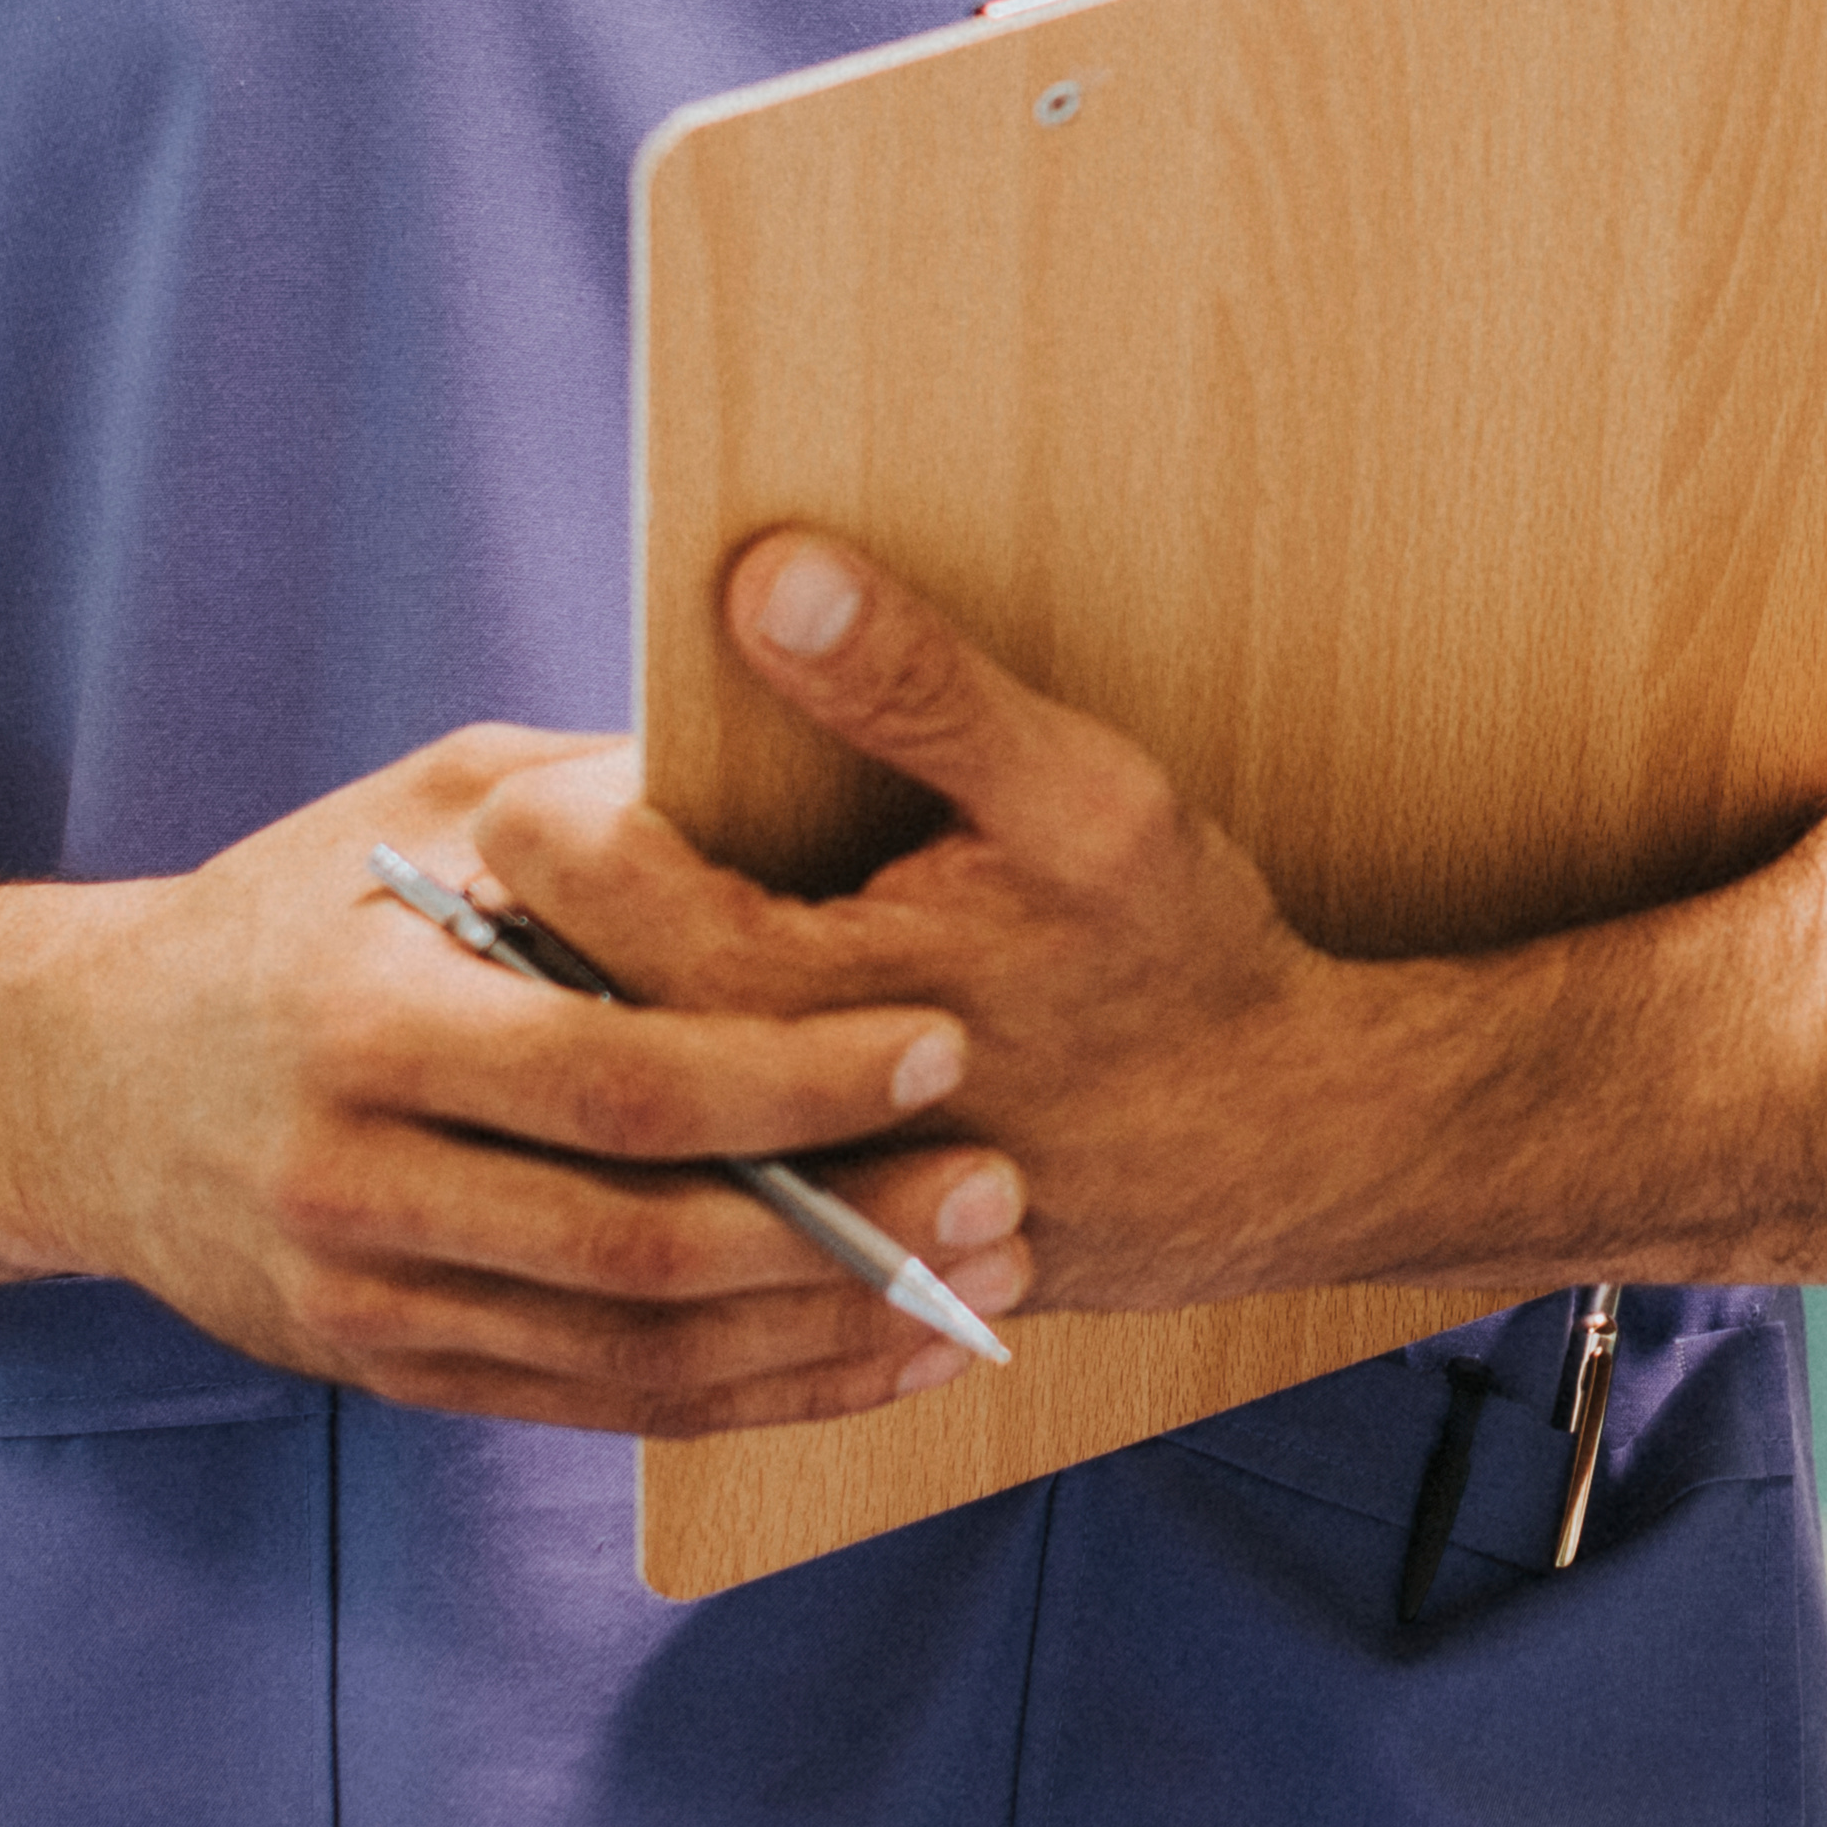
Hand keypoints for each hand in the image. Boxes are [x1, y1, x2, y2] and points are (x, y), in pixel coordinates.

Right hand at [38, 718, 1043, 1432]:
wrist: (81, 1089)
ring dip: (826, 1338)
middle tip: (1006, 1191)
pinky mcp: (396, 1375)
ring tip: (981, 1291)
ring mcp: (371, 1304)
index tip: (948, 1044)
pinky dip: (757, 1394)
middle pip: (642, 1240)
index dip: (794, 1079)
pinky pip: (605, 1409)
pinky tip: (879, 1358)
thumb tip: (789, 737)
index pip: (619, 1076)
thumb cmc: (292, 910)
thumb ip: (593, 797)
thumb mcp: (423, 804)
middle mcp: (357, 1185)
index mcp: (368, 1027)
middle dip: (846, 1229)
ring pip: (638, 1357)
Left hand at [452, 531, 1451, 1316]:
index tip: (602, 776)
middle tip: (575, 858)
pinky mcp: (797, 1251)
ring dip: (583, 1019)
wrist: (1278, 1155)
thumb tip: (765, 575)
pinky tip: (686, 1059)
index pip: (567, 875)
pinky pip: (662, 1175)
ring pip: (593, 1103)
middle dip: (547, 913)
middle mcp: (758, 1126)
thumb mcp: (1080, 797)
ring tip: (614, 958)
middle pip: (550, 993)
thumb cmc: (1186, 962)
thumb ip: (916, 691)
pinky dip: (650, 1112)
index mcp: (799, 1000)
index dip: (562, 804)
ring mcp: (773, 1204)